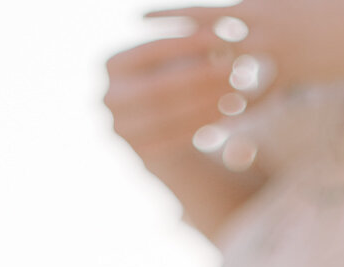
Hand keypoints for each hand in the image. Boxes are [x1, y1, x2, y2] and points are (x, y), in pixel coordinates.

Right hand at [105, 32, 237, 167]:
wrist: (160, 128)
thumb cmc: (173, 80)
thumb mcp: (177, 58)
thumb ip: (192, 46)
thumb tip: (217, 36)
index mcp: (112, 64)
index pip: (150, 51)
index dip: (184, 44)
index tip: (217, 38)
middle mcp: (110, 98)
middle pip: (157, 88)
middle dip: (197, 78)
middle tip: (231, 70)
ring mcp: (122, 129)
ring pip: (167, 116)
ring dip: (204, 104)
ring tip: (234, 92)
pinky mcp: (141, 154)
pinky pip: (174, 139)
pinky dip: (201, 125)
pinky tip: (225, 113)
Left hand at [143, 0, 343, 93]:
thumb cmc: (332, 7)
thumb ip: (260, 2)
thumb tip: (237, 3)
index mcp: (253, 3)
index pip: (201, 10)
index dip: (168, 14)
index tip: (139, 17)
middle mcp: (257, 26)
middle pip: (202, 41)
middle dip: (170, 51)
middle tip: (137, 61)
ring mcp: (271, 54)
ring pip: (224, 72)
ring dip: (196, 86)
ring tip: (166, 97)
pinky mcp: (289, 76)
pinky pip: (255, 98)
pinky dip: (235, 110)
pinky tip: (214, 125)